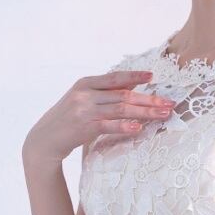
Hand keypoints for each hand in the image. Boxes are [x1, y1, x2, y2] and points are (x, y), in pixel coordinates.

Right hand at [22, 68, 175, 167]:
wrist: (45, 139)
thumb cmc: (68, 119)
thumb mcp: (83, 99)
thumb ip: (105, 92)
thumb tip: (132, 86)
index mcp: (86, 83)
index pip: (115, 77)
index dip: (134, 76)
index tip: (153, 78)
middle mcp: (85, 94)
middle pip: (123, 94)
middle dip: (149, 99)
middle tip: (169, 103)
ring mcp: (84, 110)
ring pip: (121, 109)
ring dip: (145, 112)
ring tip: (162, 114)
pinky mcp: (84, 127)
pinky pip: (109, 125)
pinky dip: (125, 126)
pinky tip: (139, 127)